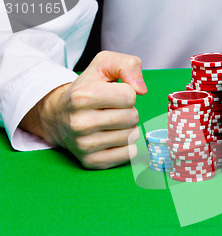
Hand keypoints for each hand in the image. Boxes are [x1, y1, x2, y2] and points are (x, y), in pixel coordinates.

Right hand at [21, 51, 147, 168]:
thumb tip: (141, 89)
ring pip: (132, 136)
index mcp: (81, 96)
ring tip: (111, 123)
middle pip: (132, 117)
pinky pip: (129, 153)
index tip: (113, 94)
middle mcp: (80, 122)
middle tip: (112, 110)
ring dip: (128, 128)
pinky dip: (126, 145)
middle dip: (128, 111)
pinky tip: (111, 137)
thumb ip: (127, 65)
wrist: (58, 116)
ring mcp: (84, 145)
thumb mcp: (103, 66)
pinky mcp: (92, 162)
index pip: (130, 96)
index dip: (127, 93)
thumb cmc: (87, 89)